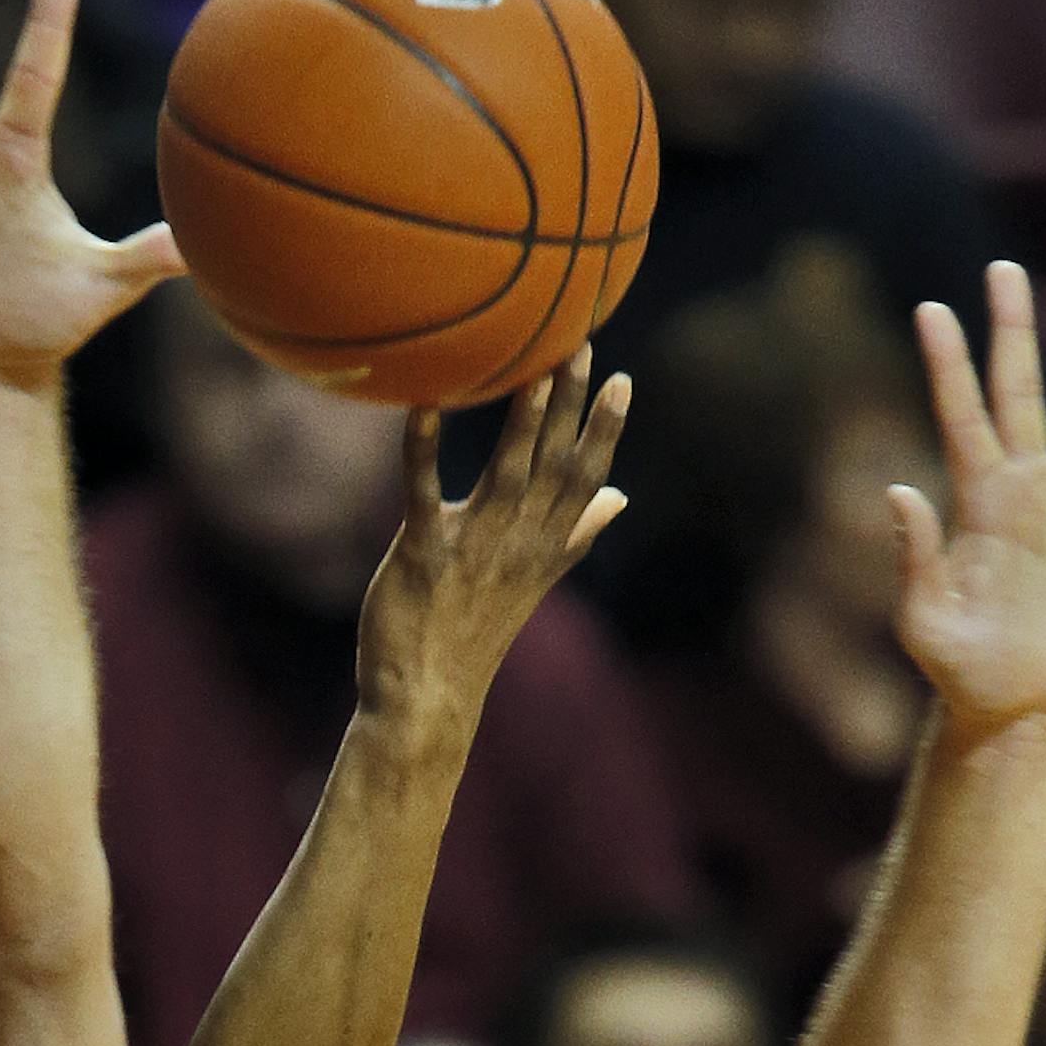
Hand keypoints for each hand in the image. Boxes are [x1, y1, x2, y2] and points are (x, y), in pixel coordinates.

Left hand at [357, 352, 629, 724]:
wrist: (426, 700)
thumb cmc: (472, 635)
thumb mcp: (533, 581)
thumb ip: (576, 533)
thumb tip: (620, 499)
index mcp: (543, 548)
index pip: (584, 482)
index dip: (604, 432)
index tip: (623, 381)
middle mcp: (516, 544)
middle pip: (553, 466)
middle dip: (571, 407)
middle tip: (581, 345)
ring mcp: (472, 549)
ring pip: (505, 475)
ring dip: (521, 424)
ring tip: (533, 373)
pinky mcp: (422, 554)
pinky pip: (423, 493)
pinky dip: (424, 449)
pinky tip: (423, 405)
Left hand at [894, 262, 1045, 735]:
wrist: (1011, 709)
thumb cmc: (957, 672)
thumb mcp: (923, 621)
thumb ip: (912, 555)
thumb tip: (898, 488)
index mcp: (976, 501)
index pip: (960, 413)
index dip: (946, 361)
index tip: (932, 307)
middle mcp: (1022, 489)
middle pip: (1021, 390)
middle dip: (1013, 330)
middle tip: (1004, 268)